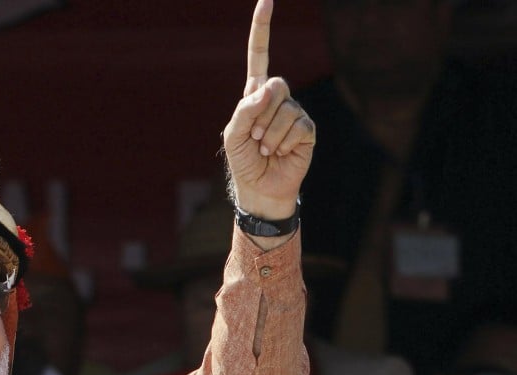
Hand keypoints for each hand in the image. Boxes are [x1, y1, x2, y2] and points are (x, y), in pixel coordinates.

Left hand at [223, 0, 314, 223]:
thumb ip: (245, 109)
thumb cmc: (244, 161)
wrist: (260, 189)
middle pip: (277, 84)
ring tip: (266, 149)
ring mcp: (294, 113)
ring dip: (271, 134)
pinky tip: (280, 153)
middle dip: (262, 114)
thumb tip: (267, 90)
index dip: (262, 30)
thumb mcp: (234, 134)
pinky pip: (297, 126)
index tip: (266, 1)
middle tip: (257, 138)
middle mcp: (277, 99)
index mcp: (255, 95)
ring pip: (286, 109)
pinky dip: (284, 143)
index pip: (258, 56)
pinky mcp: (307, 130)